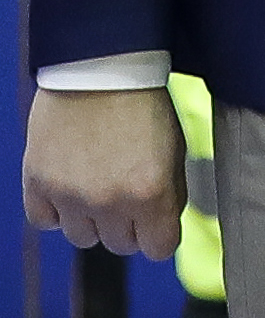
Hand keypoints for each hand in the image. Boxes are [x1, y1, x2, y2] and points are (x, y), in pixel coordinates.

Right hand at [23, 88, 184, 261]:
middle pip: (120, 245)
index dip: (160, 235)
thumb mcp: (175, 149)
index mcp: (151, 191)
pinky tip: (69, 185)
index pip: (158, 249)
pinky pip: (45, 221)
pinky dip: (56, 210)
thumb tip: (162, 227)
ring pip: (82, 237)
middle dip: (128, 225)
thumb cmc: (144, 104)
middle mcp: (109, 200)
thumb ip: (169, 193)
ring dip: (92, 219)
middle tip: (128, 194)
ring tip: (98, 183)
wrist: (101, 69)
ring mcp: (69, 195)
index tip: (157, 223)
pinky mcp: (38, 183)